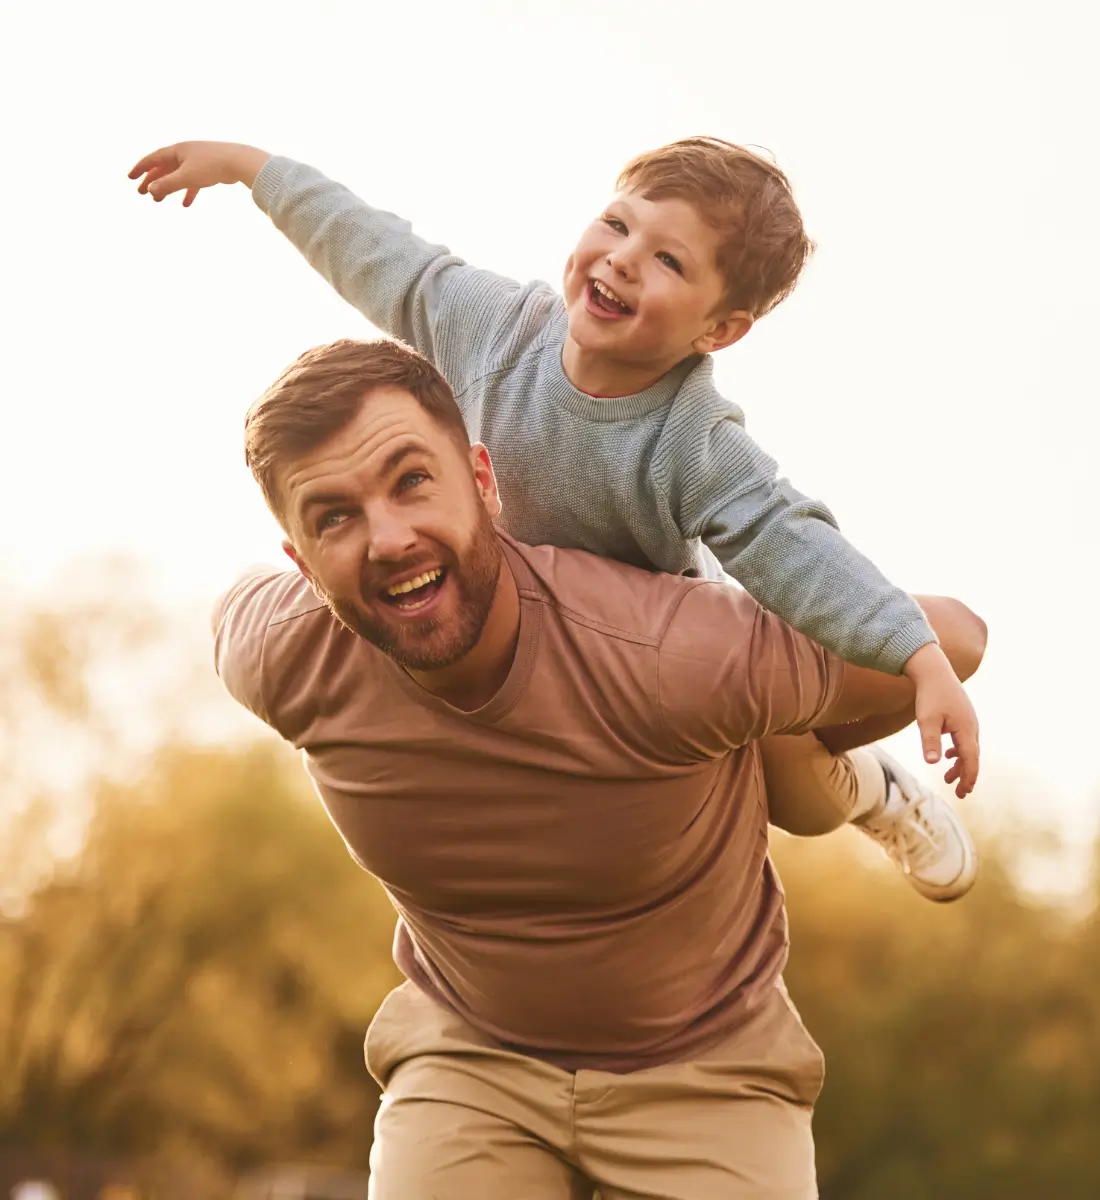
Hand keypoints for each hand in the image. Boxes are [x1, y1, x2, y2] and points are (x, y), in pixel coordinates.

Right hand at [128, 141, 270, 207]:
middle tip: (141, 193)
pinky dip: (187, 192)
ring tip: (158, 201)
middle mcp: (185, 153)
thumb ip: (167, 184)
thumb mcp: (186, 177)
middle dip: (151, 180)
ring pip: (177, 175)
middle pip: (163, 168)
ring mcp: (197, 161)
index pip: (153, 159)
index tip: (130, 178)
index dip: (141, 168)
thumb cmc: (212, 166)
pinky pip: (193, 181)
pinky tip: (185, 204)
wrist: (239, 161)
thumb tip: (150, 191)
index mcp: (177, 150)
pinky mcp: (208, 170)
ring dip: (167, 187)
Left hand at [904, 643, 979, 797]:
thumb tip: (932, 762)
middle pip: (972, 757)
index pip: (971, 760)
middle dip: (966, 776)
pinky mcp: (962, 717)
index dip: (968, 778)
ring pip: (968, 749)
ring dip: (960, 764)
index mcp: (966, 730)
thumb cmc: (929, 695)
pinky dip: (957, 751)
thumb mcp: (926, 719)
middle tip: (959, 794)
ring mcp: (968, 721)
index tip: (963, 793)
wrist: (934, 671)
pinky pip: (963, 739)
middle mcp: (972, 727)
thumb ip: (930, 741)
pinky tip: (947, 755)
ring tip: (947, 777)